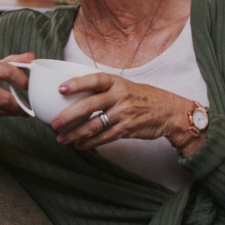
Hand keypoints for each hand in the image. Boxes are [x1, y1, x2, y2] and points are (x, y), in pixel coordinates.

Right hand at [0, 52, 34, 133]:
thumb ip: (10, 62)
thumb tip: (30, 56)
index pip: (7, 71)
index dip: (22, 80)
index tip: (30, 85)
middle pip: (6, 97)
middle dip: (20, 102)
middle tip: (29, 103)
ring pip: (2, 109)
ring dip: (12, 110)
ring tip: (15, 107)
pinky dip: (2, 115)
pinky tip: (0, 111)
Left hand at [50, 73, 202, 154]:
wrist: (170, 112)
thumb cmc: (143, 97)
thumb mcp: (125, 86)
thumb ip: (104, 89)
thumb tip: (75, 94)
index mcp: (117, 82)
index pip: (94, 79)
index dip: (77, 84)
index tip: (60, 89)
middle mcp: (120, 96)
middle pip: (89, 105)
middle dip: (69, 116)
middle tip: (54, 123)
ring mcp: (124, 113)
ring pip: (95, 125)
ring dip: (76, 133)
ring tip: (62, 139)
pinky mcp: (128, 129)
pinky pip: (105, 137)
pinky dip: (90, 142)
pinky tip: (79, 145)